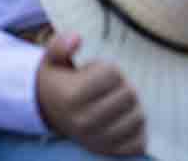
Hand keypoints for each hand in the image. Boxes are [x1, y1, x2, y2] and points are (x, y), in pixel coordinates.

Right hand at [35, 33, 145, 155]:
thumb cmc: (57, 81)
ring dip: (132, 105)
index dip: (108, 68)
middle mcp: (84, 121)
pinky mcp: (108, 151)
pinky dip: (137, 130)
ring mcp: (98, 140)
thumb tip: (76, 38)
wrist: (48, 111)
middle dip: (123, 84)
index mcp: (71, 96)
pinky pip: (139, 142)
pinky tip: (123, 119)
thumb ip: (60, 44)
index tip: (97, 72)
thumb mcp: (52, 59)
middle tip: (110, 86)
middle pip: (129, 94)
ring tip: (116, 101)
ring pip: (138, 117)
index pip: (113, 73)